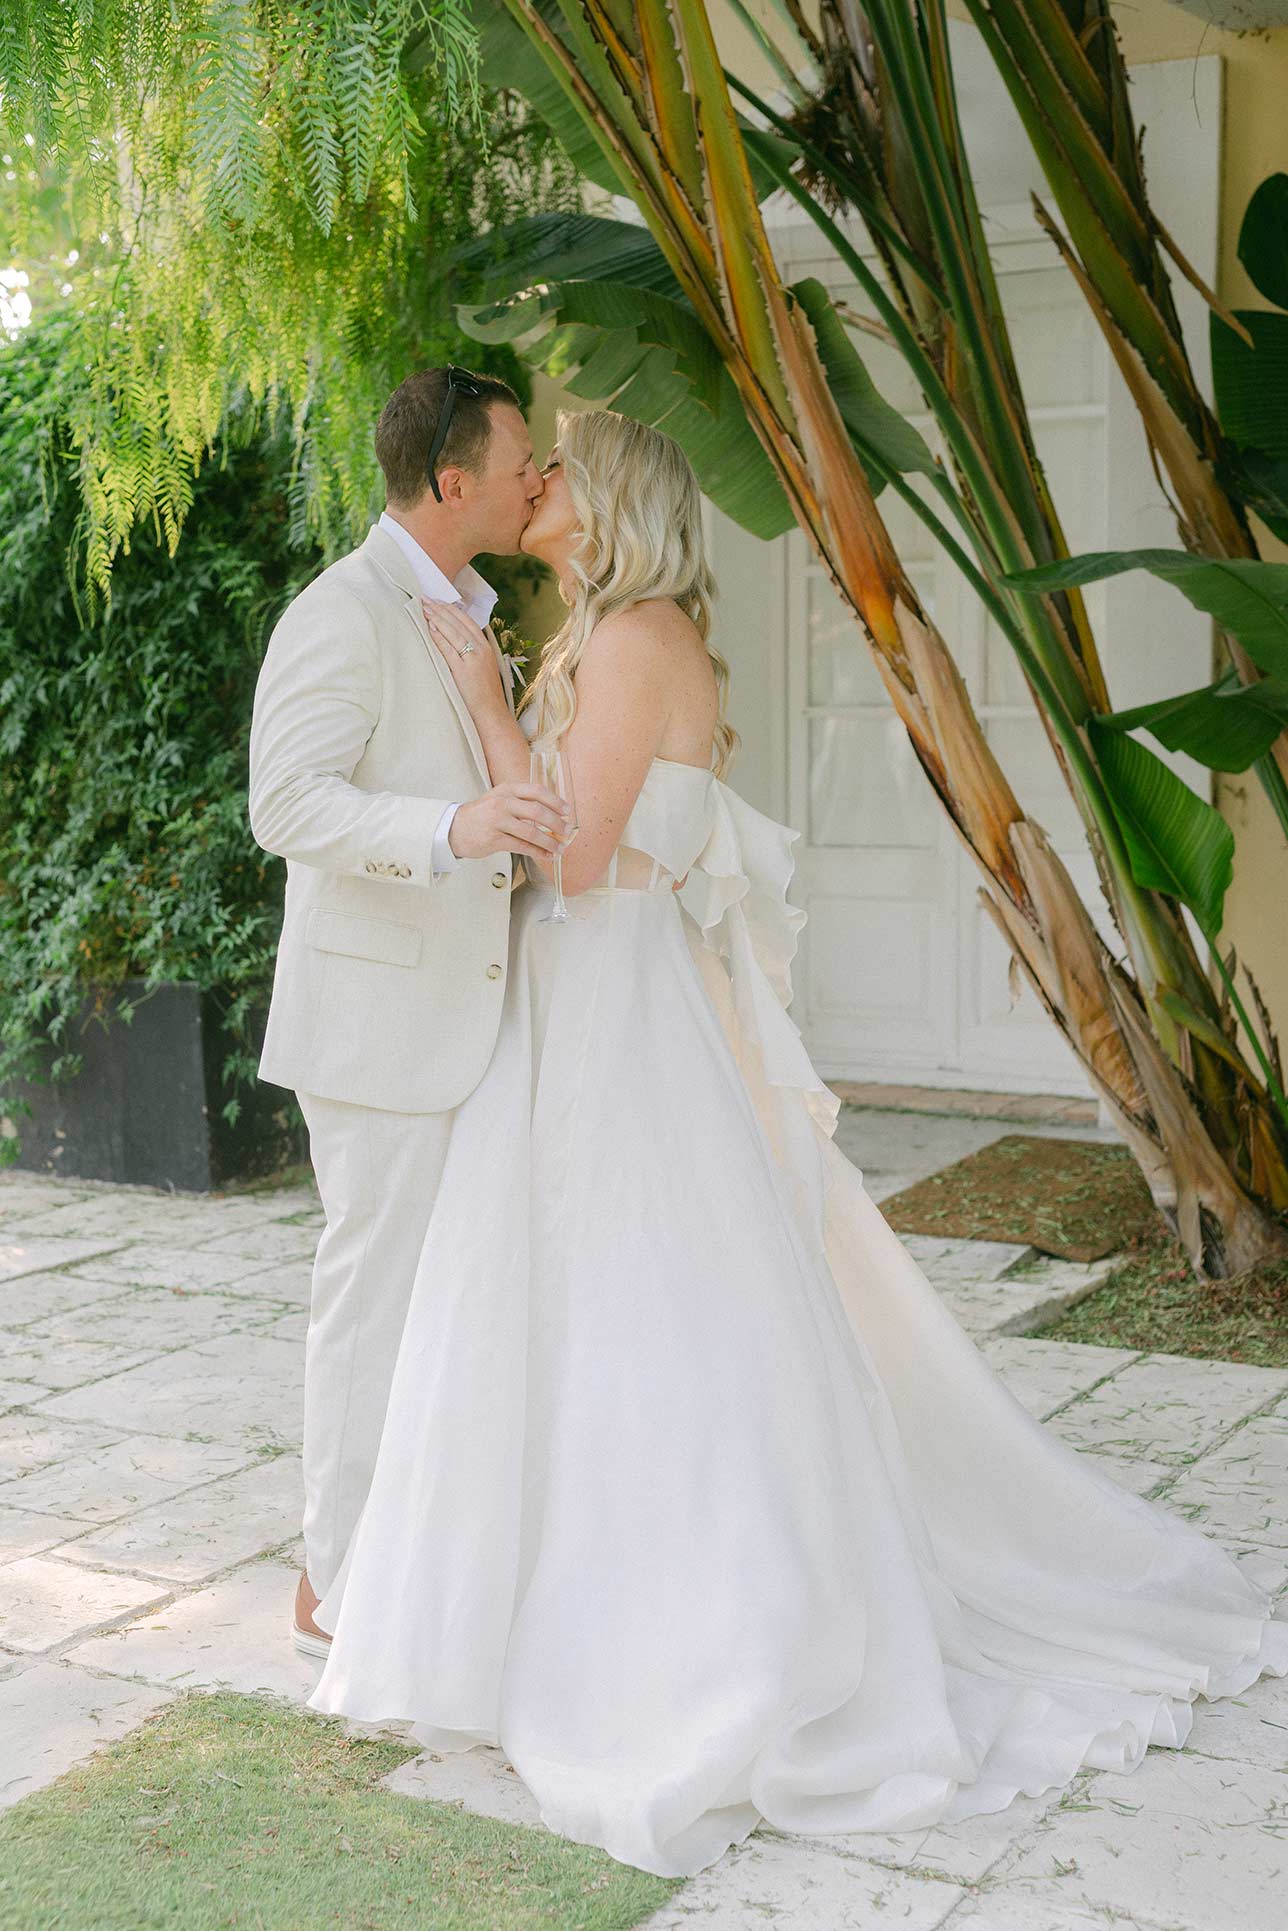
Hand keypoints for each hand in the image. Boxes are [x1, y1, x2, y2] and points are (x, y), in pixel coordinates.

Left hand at [422, 598, 505, 715]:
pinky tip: (429, 628)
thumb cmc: (485, 694)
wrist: (492, 713)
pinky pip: (448, 649)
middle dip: (441, 609)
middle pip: (459, 623)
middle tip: (426, 599)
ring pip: (453, 632)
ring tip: (425, 609)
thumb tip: (456, 642)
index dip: (452, 609)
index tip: (439, 601)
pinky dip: (438, 636)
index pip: (468, 621)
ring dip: (438, 618)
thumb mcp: (483, 668)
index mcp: (486, 647)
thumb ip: (472, 653)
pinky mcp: (463, 670)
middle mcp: (481, 650)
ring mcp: (473, 659)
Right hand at [449, 781, 573, 862]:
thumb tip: (552, 815)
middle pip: (538, 811)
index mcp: (507, 789)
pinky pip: (521, 846)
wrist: (454, 828)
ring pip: (531, 832)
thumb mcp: (500, 799)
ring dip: (549, 842)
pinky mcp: (494, 839)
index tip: (567, 811)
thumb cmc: (481, 815)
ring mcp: (497, 821)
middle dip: (556, 823)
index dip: (555, 801)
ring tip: (559, 848)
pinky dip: (537, 852)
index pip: (537, 791)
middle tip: (567, 832)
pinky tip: (546, 855)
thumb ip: (522, 803)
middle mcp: (503, 802)